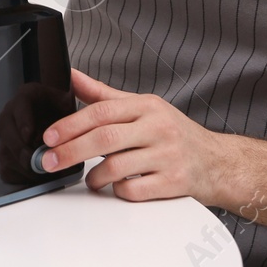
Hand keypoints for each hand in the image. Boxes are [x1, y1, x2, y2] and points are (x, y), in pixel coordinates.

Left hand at [39, 69, 226, 203]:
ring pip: (117, 167)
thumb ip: (103, 95)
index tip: (50, 136)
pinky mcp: (174, 183)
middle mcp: (158, 128)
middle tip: (50, 160)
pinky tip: (116, 187)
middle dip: (71, 151)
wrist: (216, 162)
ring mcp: (167, 156)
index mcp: (147, 106)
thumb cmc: (173, 132)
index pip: (102, 112)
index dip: (71, 124)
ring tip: (90, 178)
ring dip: (94, 176)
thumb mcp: (142, 106)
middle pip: (105, 139)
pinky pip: (135, 191)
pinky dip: (118, 191)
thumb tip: (71, 75)